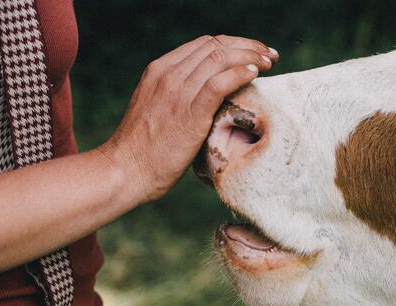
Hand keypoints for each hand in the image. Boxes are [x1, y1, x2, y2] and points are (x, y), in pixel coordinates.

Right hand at [101, 35, 277, 201]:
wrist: (126, 170)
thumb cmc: (144, 150)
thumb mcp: (157, 110)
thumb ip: (177, 97)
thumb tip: (207, 98)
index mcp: (159, 70)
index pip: (204, 44)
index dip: (234, 44)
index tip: (253, 52)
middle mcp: (168, 75)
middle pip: (216, 46)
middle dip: (247, 46)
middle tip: (268, 54)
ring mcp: (178, 92)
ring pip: (220, 58)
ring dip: (250, 57)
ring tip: (268, 63)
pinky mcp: (189, 114)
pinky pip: (219, 83)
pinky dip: (240, 73)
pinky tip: (254, 74)